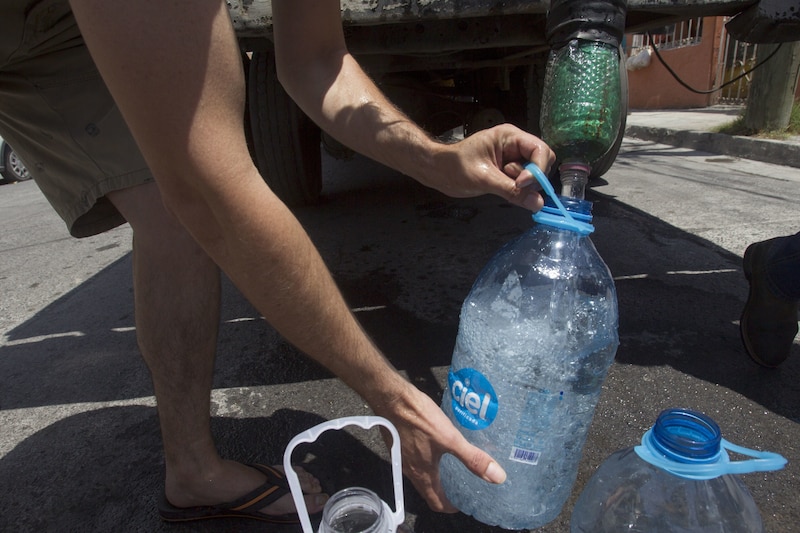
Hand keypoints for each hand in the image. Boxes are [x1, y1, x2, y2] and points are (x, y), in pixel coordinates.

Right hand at [374, 383, 505, 511]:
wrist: (393, 398)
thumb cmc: (420, 419)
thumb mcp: (450, 438)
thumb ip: (472, 458)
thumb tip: (497, 476)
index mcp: (423, 474)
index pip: (436, 503)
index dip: (452, 506)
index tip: (465, 502)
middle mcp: (411, 470)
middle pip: (429, 491)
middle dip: (446, 492)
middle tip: (463, 484)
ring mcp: (403, 458)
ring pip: (422, 475)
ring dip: (437, 476)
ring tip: (454, 466)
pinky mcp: (400, 444)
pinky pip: (416, 461)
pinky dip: (429, 461)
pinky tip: (439, 447)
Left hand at [424, 123, 555, 210]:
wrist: (438, 171)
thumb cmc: (455, 167)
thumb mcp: (484, 179)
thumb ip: (512, 190)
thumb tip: (537, 203)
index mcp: (509, 136)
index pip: (540, 149)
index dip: (537, 168)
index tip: (522, 184)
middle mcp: (515, 145)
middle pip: (542, 161)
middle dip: (532, 178)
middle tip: (513, 186)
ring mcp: (513, 158)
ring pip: (534, 174)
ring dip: (522, 185)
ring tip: (499, 183)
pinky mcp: (508, 171)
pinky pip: (523, 182)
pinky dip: (517, 189)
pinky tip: (500, 187)